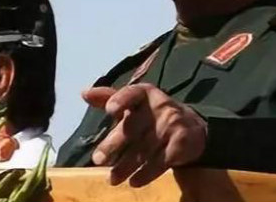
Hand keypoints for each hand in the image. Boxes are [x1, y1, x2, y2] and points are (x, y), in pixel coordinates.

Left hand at [83, 84, 207, 186]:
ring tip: (112, 179)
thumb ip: (109, 97)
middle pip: (132, 128)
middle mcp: (159, 107)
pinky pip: (160, 162)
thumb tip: (84, 93)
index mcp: (144, 94)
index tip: (109, 110)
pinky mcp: (180, 145)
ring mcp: (171, 125)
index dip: (121, 100)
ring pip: (143, 150)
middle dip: (113, 144)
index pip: (132, 93)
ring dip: (125, 166)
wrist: (191, 128)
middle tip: (98, 160)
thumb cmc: (153, 114)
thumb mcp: (134, 103)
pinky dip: (146, 174)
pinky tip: (134, 182)